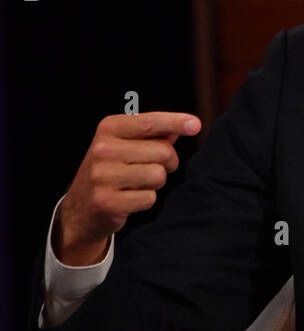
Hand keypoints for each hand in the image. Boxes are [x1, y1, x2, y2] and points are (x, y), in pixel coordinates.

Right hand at [54, 111, 200, 264]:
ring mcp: (102, 176)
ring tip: (137, 183)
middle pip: (162, 152)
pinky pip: (149, 198)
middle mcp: (103, 149)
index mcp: (108, 129)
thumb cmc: (112, 170)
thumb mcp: (125, 145)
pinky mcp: (107, 201)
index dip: (175, 122)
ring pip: (158, 175)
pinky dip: (145, 200)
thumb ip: (153, 135)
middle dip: (167, 162)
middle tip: (154, 168)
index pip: (149, 122)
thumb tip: (182, 127)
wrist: (81, 207)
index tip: (195, 125)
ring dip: (156, 182)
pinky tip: (129, 198)